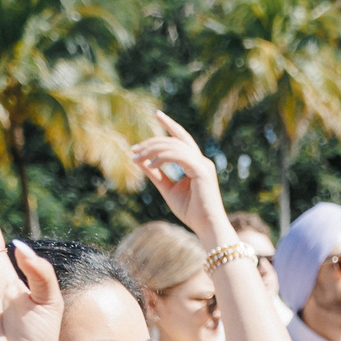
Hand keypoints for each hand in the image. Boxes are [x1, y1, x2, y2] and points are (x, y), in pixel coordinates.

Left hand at [130, 112, 230, 245]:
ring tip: (136, 158)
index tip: (157, 114)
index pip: (182, 138)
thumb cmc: (191, 211)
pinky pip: (177, 156)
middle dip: (152, 141)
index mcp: (196, 163)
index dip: (170, 125)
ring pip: (173, 146)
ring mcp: (203, 165)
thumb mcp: (168, 190)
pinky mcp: (201, 171)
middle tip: (133, 148)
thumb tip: (141, 162)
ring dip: (152, 150)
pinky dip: (161, 158)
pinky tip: (149, 165)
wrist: (207, 226)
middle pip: (174, 140)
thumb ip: (157, 175)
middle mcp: (201, 161)